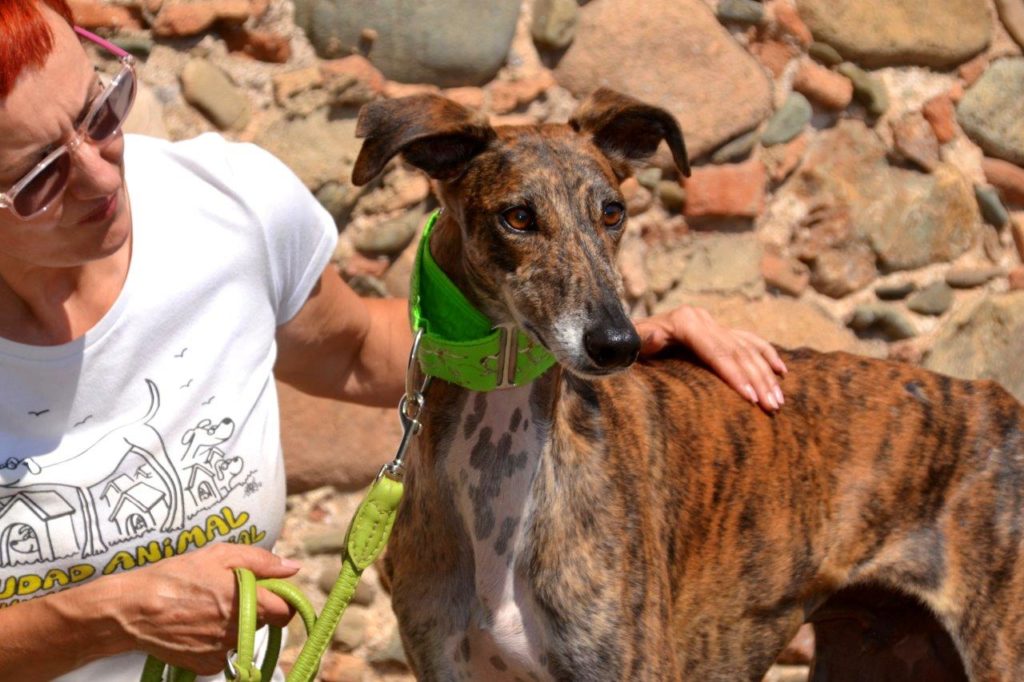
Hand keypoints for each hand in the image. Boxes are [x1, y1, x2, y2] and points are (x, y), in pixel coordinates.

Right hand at [115, 544, 300, 674]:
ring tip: (206, 607)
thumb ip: (261, 561)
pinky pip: (223, 653)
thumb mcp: (219, 555)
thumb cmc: (176, 577)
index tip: (269, 591)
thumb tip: (293, 567)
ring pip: (242, 636)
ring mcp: (222, 652)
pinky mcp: (206, 665)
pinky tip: (196, 625)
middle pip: (263, 622)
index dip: (281, 600)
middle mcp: (239, 631)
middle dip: (254, 608)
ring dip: (234, 624)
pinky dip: (216, 641)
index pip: (286, 611)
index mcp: (247, 603)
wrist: (132, 610)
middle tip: (228, 593)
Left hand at [634, 305, 786, 411]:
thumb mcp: (630, 345)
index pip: (717, 352)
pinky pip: (749, 341)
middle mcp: (702, 319)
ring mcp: (712, 323)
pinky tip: (781, 371)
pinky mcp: (717, 330)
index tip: (750, 398)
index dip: (735, 375)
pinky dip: (766, 355)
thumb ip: (639, 342)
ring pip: (747, 349)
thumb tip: (649, 337)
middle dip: (758, 381)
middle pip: (738, 352)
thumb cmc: (625, 347)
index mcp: (684, 322)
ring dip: (766, 375)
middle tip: (772, 407)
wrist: (624, 336)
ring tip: (778, 401)